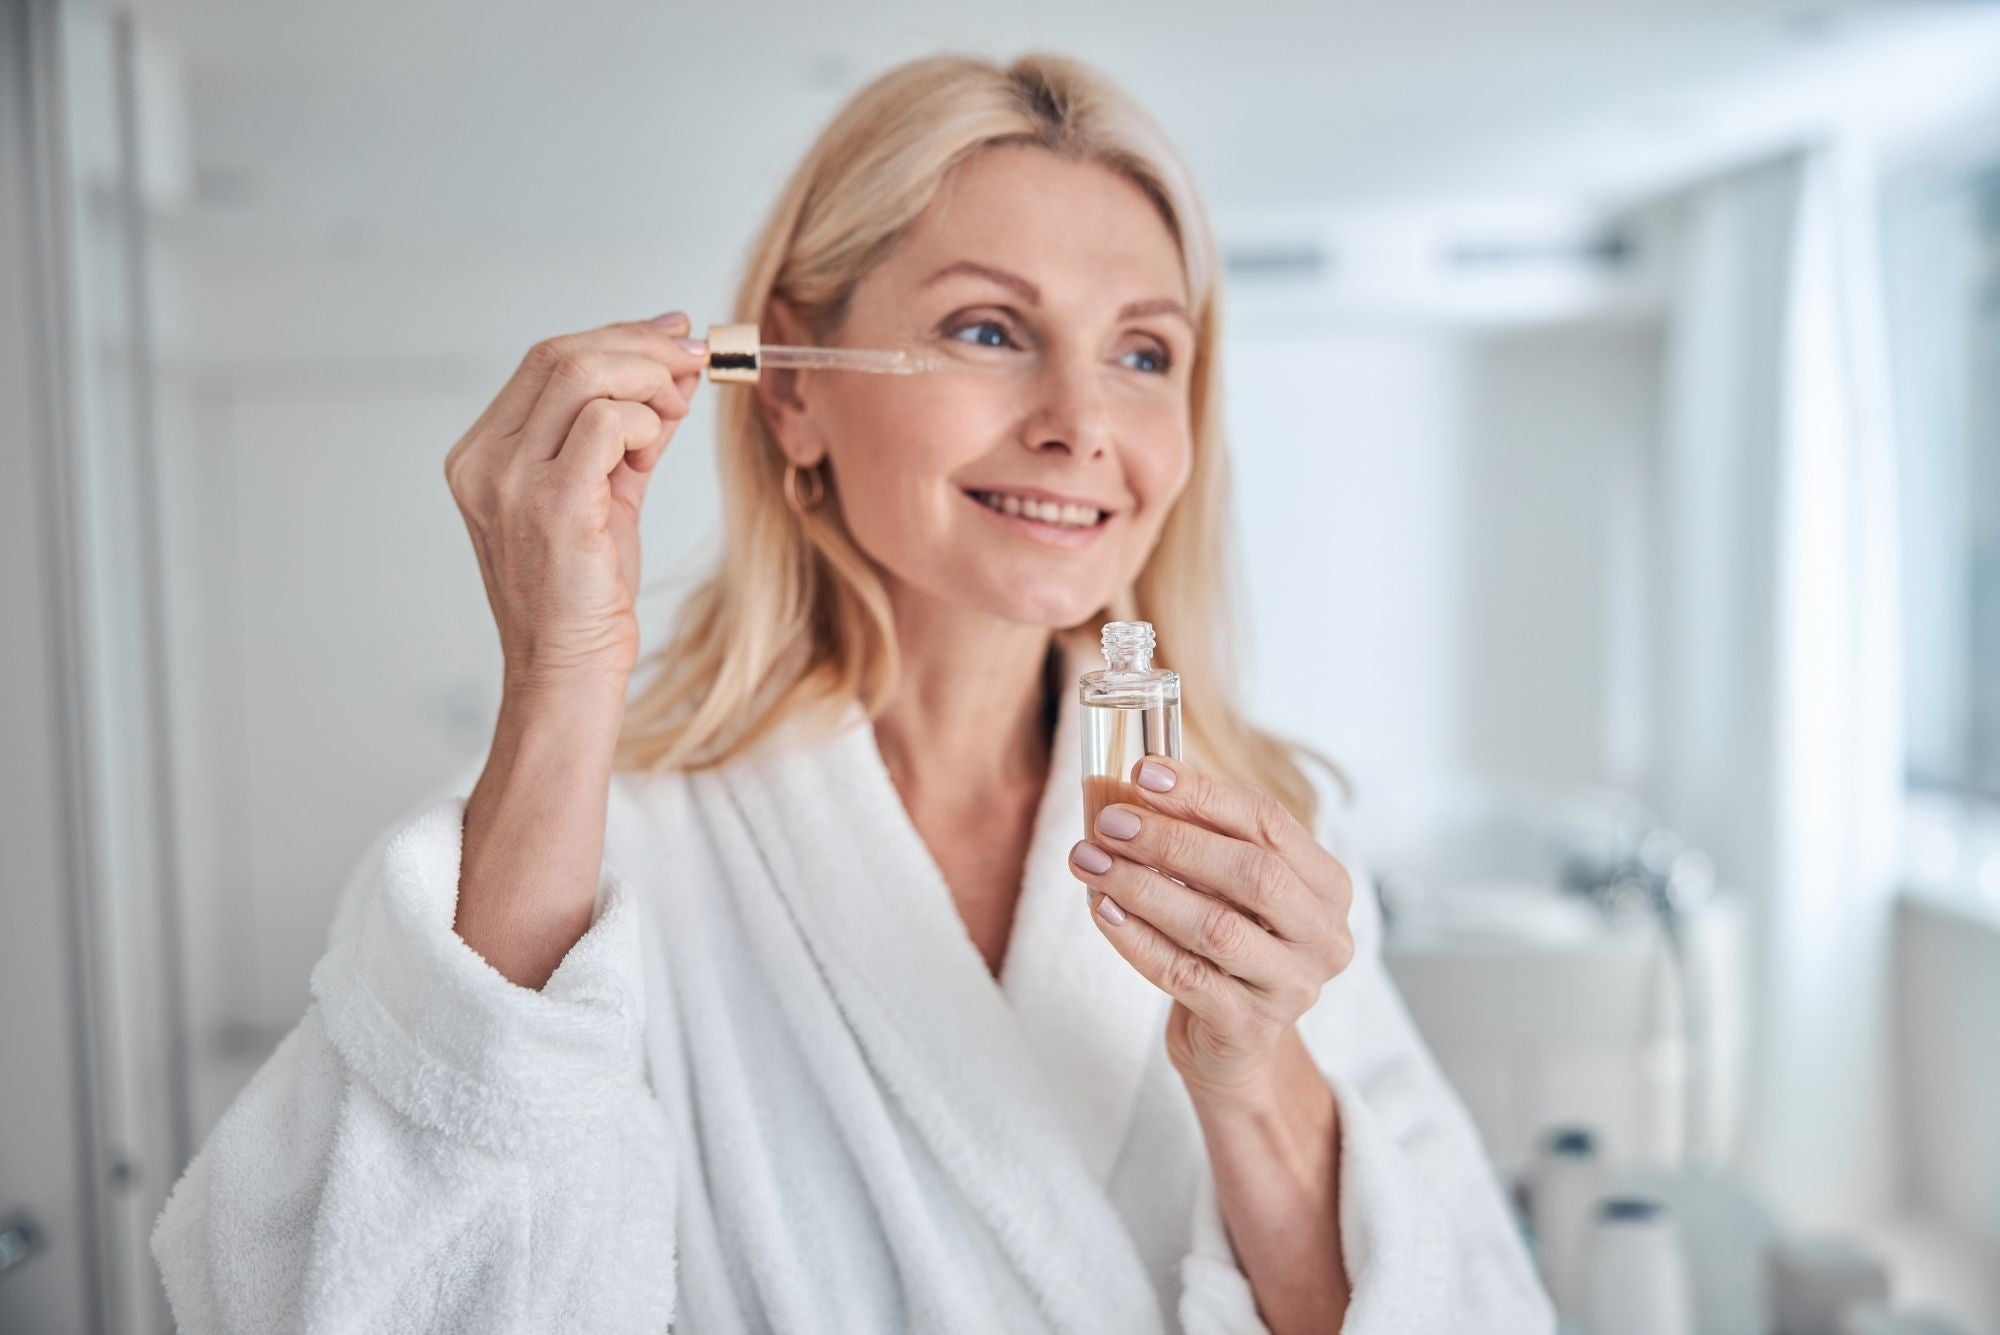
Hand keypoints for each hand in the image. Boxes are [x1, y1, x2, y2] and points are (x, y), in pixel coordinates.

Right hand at [444, 312, 705, 693]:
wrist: (568, 670)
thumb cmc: (585, 593)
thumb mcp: (606, 495)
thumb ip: (629, 433)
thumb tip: (673, 373)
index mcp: (481, 454)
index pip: (545, 360)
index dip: (616, 336)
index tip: (672, 334)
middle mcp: (483, 461)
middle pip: (560, 354)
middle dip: (640, 345)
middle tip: (694, 358)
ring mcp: (509, 481)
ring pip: (582, 374)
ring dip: (648, 378)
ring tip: (679, 407)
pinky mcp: (551, 503)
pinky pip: (606, 422)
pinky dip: (645, 423)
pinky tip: (654, 453)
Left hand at [1069, 756, 1355, 1101]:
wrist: (1234, 1043)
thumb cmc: (1230, 946)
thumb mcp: (1231, 889)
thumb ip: (1206, 837)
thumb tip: (1141, 781)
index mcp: (1327, 886)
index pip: (1271, 824)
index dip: (1206, 795)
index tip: (1144, 773)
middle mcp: (1323, 937)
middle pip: (1252, 874)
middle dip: (1173, 841)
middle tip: (1110, 822)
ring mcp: (1291, 988)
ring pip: (1215, 928)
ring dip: (1144, 887)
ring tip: (1091, 861)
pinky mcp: (1248, 1028)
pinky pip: (1185, 976)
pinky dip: (1137, 939)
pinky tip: (1103, 910)